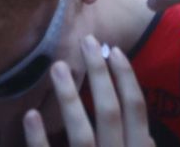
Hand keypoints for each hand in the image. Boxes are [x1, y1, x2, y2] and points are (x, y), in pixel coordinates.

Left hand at [22, 38, 150, 146]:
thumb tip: (148, 133)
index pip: (136, 110)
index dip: (127, 79)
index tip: (114, 50)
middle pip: (109, 113)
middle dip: (99, 74)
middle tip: (86, 41)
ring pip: (82, 135)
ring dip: (69, 98)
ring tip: (57, 67)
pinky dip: (39, 139)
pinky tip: (31, 114)